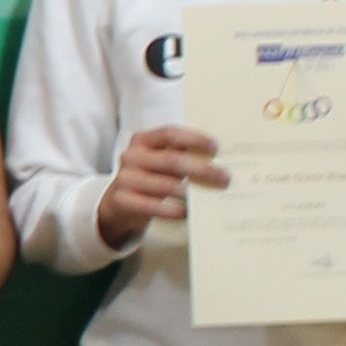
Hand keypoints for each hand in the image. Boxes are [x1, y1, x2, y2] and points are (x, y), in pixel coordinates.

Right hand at [96, 123, 223, 245]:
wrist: (120, 203)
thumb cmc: (150, 176)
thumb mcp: (160, 159)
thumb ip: (181, 154)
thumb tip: (218, 160)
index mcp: (142, 140)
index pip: (170, 133)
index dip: (194, 139)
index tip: (216, 148)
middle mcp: (131, 156)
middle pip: (171, 160)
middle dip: (201, 169)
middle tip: (225, 178)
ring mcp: (124, 179)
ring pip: (165, 185)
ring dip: (191, 193)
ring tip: (210, 197)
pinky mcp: (122, 201)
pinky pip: (153, 207)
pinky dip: (173, 210)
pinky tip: (188, 212)